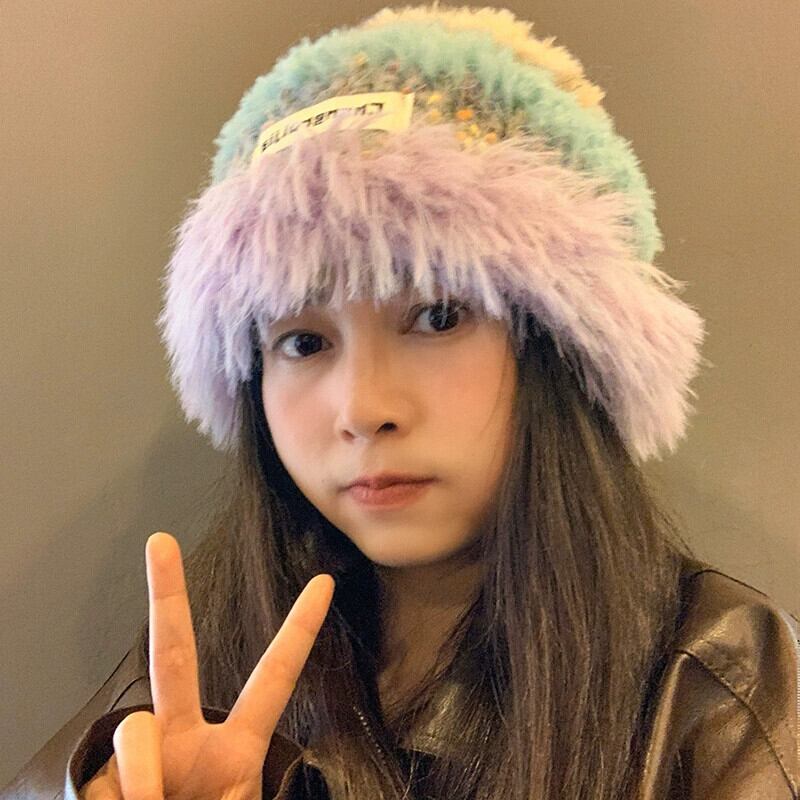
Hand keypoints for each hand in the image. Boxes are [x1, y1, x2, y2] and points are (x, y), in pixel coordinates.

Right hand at [80, 531, 333, 799]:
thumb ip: (231, 789)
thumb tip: (150, 779)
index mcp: (235, 750)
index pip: (274, 678)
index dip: (300, 630)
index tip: (324, 583)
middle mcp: (183, 741)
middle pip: (174, 655)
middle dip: (166, 596)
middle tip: (159, 542)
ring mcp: (141, 758)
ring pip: (138, 735)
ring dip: (145, 782)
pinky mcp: (97, 782)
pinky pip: (107, 780)